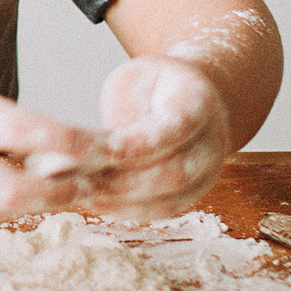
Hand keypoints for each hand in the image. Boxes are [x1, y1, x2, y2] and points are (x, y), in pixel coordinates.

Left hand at [83, 54, 231, 223]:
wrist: (189, 99)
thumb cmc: (153, 86)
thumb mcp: (135, 78)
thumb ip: (120, 110)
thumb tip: (83, 145)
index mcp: (197, 101)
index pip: (178, 125)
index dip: (144, 141)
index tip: (107, 149)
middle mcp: (209, 141)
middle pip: (174, 172)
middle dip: (124, 179)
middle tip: (81, 176)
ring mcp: (205, 173)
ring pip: (168, 199)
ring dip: (121, 200)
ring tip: (81, 190)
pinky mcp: (191, 194)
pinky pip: (161, 211)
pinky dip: (126, 210)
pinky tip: (95, 201)